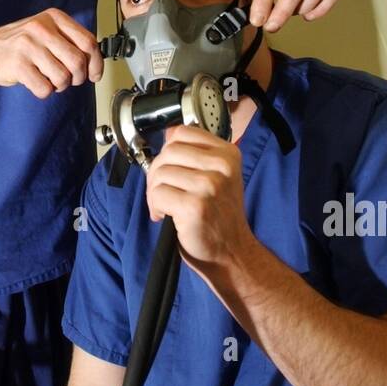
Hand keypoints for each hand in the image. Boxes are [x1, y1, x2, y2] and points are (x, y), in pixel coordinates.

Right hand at [0, 7, 102, 98]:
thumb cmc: (17, 45)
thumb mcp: (44, 31)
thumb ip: (68, 41)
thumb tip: (94, 62)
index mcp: (53, 17)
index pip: (88, 41)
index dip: (96, 63)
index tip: (94, 74)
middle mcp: (42, 28)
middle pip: (78, 61)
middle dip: (77, 78)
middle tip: (68, 80)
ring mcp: (29, 45)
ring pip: (63, 77)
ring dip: (59, 86)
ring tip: (47, 79)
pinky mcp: (18, 64)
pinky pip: (45, 88)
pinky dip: (43, 91)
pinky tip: (35, 82)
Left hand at [146, 126, 253, 272]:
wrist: (232, 252)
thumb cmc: (220, 216)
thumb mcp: (218, 176)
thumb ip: (196, 153)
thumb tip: (168, 134)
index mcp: (228, 154)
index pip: (182, 132)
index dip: (169, 151)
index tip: (172, 169)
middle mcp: (221, 166)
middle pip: (168, 152)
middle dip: (157, 172)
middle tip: (163, 191)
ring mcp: (209, 185)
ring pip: (160, 173)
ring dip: (154, 192)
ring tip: (165, 205)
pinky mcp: (194, 206)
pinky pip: (157, 194)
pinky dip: (155, 206)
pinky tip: (164, 215)